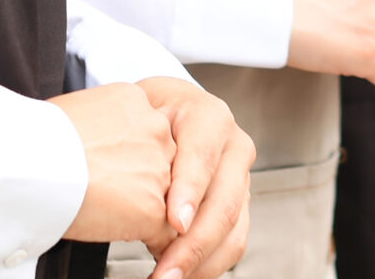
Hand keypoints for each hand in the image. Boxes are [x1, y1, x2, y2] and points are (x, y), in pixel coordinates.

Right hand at [50, 82, 174, 245]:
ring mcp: (159, 169)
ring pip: (165, 197)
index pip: (147, 133)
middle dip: (140, 181)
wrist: (31, 164)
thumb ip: (99, 124)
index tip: (107, 168)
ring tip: (107, 213)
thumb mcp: (75, 110)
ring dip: (143, 209)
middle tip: (107, 192)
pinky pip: (162, 232)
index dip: (127, 156)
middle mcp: (156, 129)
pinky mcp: (154, 208)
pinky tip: (120, 234)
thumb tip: (90, 141)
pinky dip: (145, 240)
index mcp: (135, 102)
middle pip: (161, 162)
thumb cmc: (36, 140)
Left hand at [137, 77, 253, 278]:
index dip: (189, 191)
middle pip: (223, 203)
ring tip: (166, 276)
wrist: (163, 112)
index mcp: (209, 118)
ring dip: (200, 262)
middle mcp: (232, 148)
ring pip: (233, 230)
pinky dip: (206, 265)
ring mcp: (240, 179)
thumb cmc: (146, 112)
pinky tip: (179, 272)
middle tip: (164, 270)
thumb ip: (139, 141)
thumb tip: (134, 189)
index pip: (203, 156)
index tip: (173, 222)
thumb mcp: (136, 111)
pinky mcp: (238, 206)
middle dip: (193, 244)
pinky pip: (231, 243)